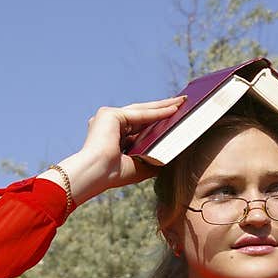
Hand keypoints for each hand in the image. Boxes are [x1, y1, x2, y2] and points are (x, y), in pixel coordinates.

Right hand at [49, 95, 185, 203]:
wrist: (97, 174)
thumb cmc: (114, 175)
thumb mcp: (139, 165)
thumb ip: (153, 159)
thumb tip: (170, 158)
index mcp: (112, 135)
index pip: (138, 125)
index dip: (156, 121)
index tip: (173, 116)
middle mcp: (108, 124)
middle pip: (142, 114)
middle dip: (162, 108)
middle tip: (180, 102)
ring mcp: (108, 116)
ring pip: (142, 111)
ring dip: (162, 106)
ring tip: (180, 102)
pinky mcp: (110, 114)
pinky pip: (140, 113)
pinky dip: (157, 112)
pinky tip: (173, 109)